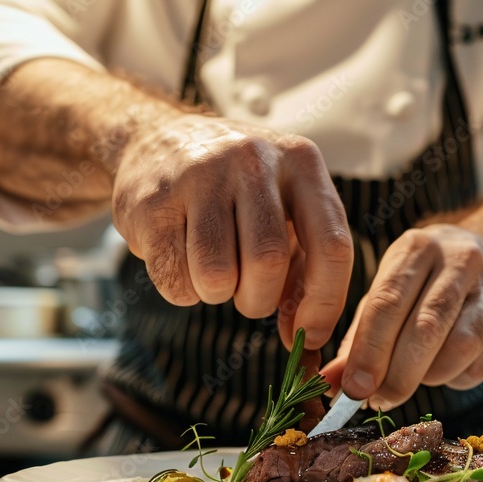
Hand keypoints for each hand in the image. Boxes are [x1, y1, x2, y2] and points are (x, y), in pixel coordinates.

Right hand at [111, 114, 353, 348]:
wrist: (156, 141)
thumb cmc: (237, 192)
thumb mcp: (284, 211)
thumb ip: (305, 271)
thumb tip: (307, 339)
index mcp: (301, 163)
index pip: (331, 244)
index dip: (324, 302)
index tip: (310, 335)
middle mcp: (252, 160)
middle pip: (267, 262)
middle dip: (258, 300)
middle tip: (247, 296)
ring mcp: (198, 175)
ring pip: (217, 275)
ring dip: (217, 295)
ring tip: (214, 273)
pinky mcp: (151, 200)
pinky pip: (174, 277)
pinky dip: (182, 290)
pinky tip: (180, 260)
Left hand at [320, 225, 482, 408]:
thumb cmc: (425, 279)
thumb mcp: (388, 290)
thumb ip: (359, 337)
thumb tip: (335, 384)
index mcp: (416, 248)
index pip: (388, 303)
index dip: (369, 351)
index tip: (354, 388)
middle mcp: (459, 260)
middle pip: (426, 327)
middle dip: (398, 374)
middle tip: (379, 401)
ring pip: (461, 346)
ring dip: (430, 376)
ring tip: (413, 378)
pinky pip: (482, 363)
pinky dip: (455, 377)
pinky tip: (443, 369)